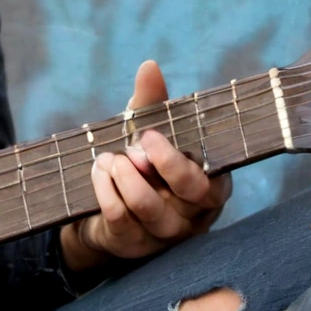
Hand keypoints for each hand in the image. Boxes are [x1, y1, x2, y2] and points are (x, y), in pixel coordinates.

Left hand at [58, 60, 233, 272]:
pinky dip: (103, 188)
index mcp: (210, 185)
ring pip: (148, 205)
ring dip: (123, 175)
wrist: (105, 211)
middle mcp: (195, 214)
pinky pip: (119, 216)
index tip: (150, 135)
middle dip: (158, 163)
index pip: (212, 177)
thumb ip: (152, 103)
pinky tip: (98, 172)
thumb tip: (149, 66)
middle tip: (134, 145)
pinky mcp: (134, 244)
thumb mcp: (147, 133)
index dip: (180, 158)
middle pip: (188, 191)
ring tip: (110, 158)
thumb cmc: (140, 166)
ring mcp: (165, 234)